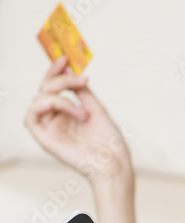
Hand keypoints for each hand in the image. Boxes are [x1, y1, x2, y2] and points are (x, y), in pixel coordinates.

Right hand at [24, 56, 132, 188]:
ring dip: (59, 96)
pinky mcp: (46, 141)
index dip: (56, 71)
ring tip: (81, 110)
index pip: (54, 88)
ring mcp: (50, 130)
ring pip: (39, 99)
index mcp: (67, 114)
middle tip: (80, 79)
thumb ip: (81, 91)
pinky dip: (41, 106)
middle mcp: (56, 121)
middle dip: (61, 79)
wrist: (115, 164)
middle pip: (44, 89)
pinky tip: (57, 105)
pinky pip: (30, 118)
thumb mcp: (96, 109)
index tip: (65, 59)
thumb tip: (70, 71)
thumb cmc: (110, 143)